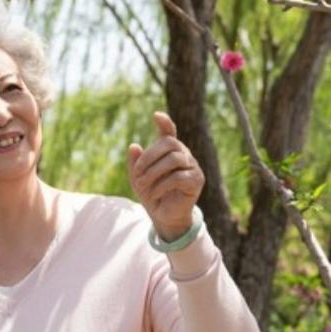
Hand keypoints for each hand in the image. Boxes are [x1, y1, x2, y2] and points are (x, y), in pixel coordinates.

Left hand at [128, 111, 204, 240]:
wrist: (164, 216)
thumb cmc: (152, 194)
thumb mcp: (138, 178)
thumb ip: (135, 163)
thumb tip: (134, 146)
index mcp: (170, 151)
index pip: (169, 133)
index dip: (165, 123)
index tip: (156, 116)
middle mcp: (184, 155)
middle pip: (170, 143)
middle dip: (149, 157)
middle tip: (137, 173)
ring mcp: (193, 167)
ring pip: (174, 159)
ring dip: (153, 172)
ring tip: (142, 185)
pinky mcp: (196, 181)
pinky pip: (178, 177)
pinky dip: (161, 185)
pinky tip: (154, 193)